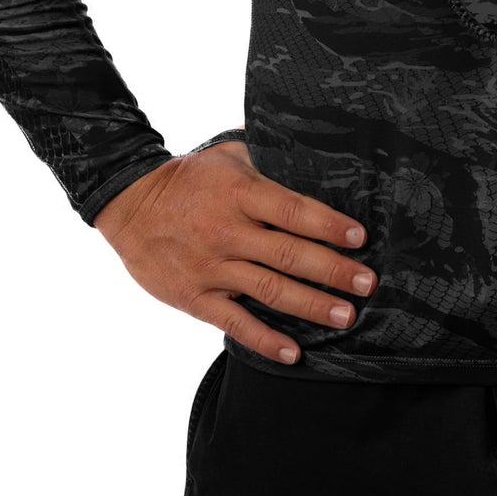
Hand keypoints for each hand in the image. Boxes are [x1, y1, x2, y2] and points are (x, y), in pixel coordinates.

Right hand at [92, 140, 376, 364]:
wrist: (128, 204)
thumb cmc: (188, 176)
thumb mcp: (226, 153)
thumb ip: (266, 152)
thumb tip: (308, 142)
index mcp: (240, 193)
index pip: (293, 210)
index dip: (328, 225)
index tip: (360, 237)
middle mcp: (228, 231)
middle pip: (288, 254)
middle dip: (332, 271)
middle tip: (368, 283)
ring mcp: (211, 267)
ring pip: (268, 290)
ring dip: (311, 305)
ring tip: (346, 317)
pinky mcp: (195, 297)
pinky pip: (234, 323)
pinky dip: (265, 340)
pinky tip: (293, 352)